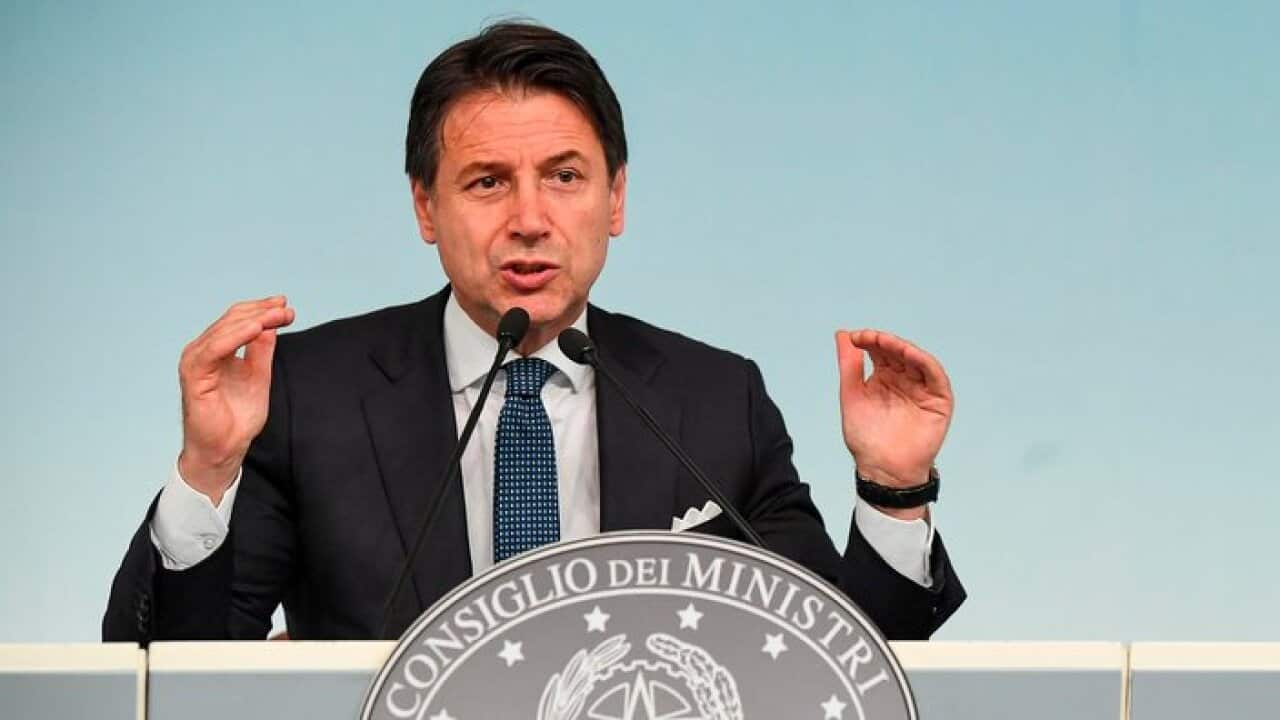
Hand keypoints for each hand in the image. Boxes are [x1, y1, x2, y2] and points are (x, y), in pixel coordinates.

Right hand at [178, 296, 294, 503]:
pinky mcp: (194, 375)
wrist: (225, 449)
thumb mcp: (258, 377)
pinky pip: (214, 349)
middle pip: (232, 320)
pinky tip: (256, 328)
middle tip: (286, 310)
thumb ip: (261, 351)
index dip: (261, 310)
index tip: (285, 306)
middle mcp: (203, 351)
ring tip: (276, 315)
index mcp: (215, 350)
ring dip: (253, 319)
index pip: (237, 320)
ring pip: (224, 329)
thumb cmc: (237, 417)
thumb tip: (271, 324)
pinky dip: (235, 336)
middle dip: (262, 312)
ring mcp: (196, 361)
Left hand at [836, 329, 953, 518]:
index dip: (869, 340)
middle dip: (884, 342)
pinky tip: (909, 354)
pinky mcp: (939, 400)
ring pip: (917, 360)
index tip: (854, 337)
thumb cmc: (866, 438)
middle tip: (868, 337)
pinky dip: (924, 362)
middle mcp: (904, 380)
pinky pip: (935, 376)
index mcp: (884, 377)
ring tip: (886, 342)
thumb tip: (842, 334)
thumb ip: (849, 365)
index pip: (879, 351)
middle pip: (898, 352)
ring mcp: (922, 389)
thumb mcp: (852, 395)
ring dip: (903, 348)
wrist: (882, 469)